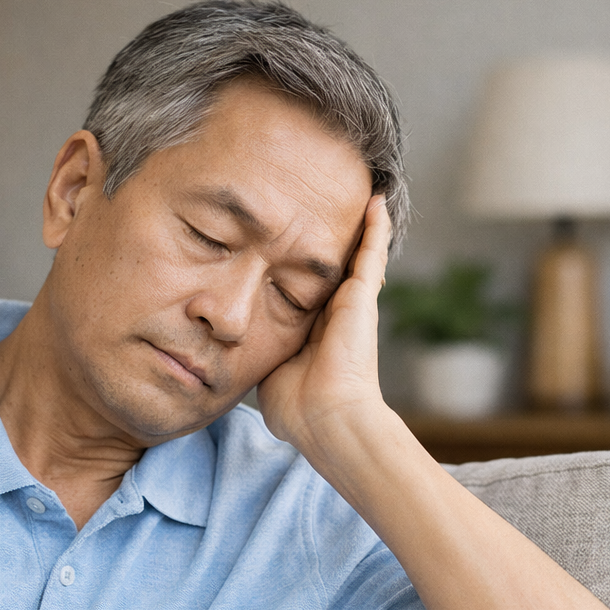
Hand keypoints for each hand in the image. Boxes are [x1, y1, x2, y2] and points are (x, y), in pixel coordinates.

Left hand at [257, 194, 390, 451]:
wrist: (325, 419)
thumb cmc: (296, 408)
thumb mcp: (267, 371)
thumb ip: (256, 353)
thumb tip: (233, 350)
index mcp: (313, 332)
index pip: (304, 290)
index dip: (297, 267)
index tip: (287, 242)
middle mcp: (335, 314)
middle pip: (329, 267)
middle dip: (325, 239)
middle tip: (320, 205)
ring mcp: (351, 304)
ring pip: (354, 254)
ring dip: (354, 227)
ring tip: (355, 191)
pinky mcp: (362, 297)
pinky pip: (370, 252)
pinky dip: (375, 228)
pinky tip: (376, 201)